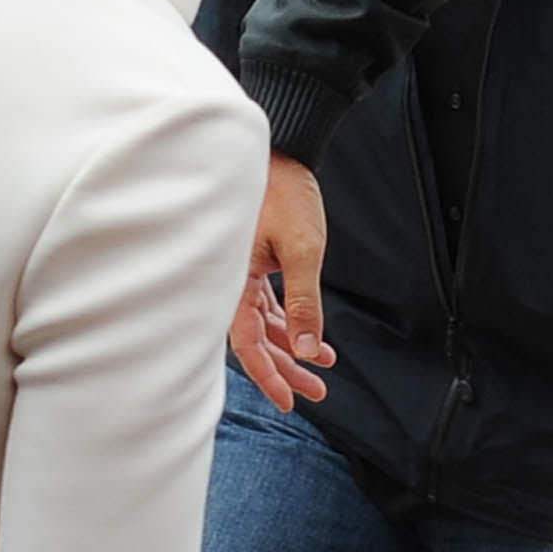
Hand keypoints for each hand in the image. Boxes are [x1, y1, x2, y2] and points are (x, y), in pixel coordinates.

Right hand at [230, 153, 333, 407]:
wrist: (279, 150)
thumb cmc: (284, 192)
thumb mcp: (303, 250)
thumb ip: (305, 301)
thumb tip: (311, 350)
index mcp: (229, 279)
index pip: (245, 343)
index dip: (267, 375)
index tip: (288, 401)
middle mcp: (228, 280)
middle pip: (255, 339)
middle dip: (286, 367)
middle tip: (316, 392)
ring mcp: (240, 273)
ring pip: (262, 324)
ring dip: (292, 346)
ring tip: (324, 368)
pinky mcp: (253, 264)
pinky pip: (267, 305)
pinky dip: (289, 322)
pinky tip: (313, 338)